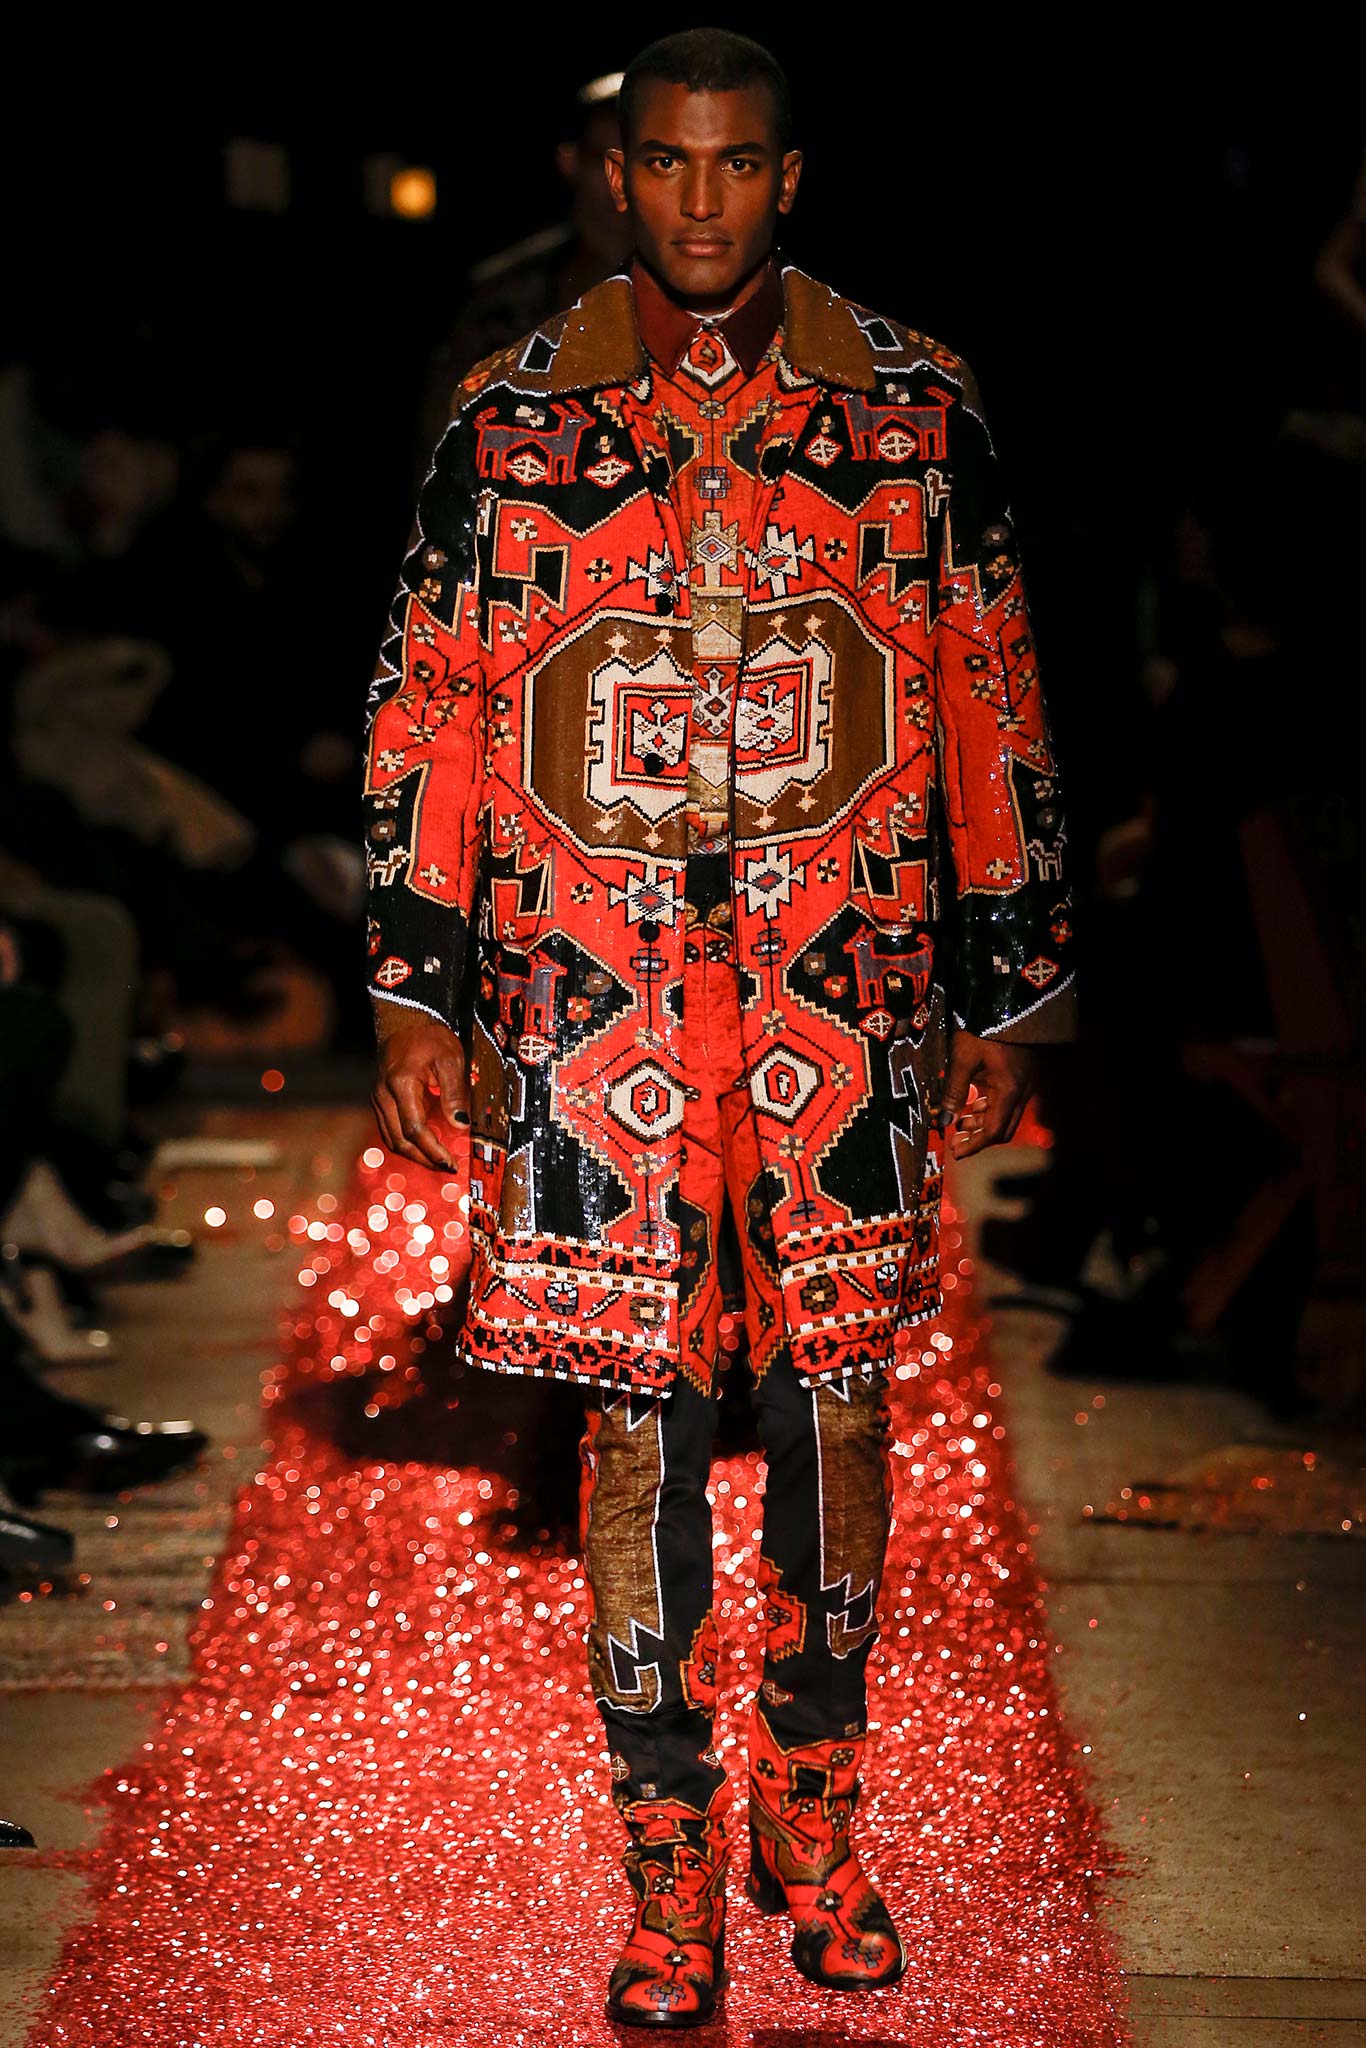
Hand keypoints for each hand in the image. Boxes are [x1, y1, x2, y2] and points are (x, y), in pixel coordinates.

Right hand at [370, 1000, 469, 1169]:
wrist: (404, 1019)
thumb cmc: (430, 1036)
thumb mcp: (450, 1059)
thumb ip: (455, 1093)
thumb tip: (461, 1125)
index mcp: (400, 1084)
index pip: (414, 1129)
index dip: (432, 1150)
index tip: (450, 1163)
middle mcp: (383, 1094)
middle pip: (399, 1140)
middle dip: (424, 1159)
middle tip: (448, 1168)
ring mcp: (378, 1098)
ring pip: (391, 1138)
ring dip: (414, 1155)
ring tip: (438, 1163)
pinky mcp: (380, 1100)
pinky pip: (389, 1129)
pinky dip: (406, 1142)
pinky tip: (425, 1147)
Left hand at [940, 1029, 1035, 1159]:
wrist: (1008, 1003)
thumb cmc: (983, 1029)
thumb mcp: (962, 1059)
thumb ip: (953, 1091)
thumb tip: (943, 1120)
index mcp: (1009, 1091)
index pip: (994, 1131)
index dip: (974, 1145)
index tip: (956, 1152)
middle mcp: (1022, 1092)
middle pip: (1003, 1128)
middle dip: (978, 1137)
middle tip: (955, 1139)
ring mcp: (1025, 1083)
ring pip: (1005, 1115)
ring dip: (983, 1122)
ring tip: (959, 1121)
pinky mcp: (1022, 1074)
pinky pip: (1008, 1100)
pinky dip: (990, 1107)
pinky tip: (973, 1103)